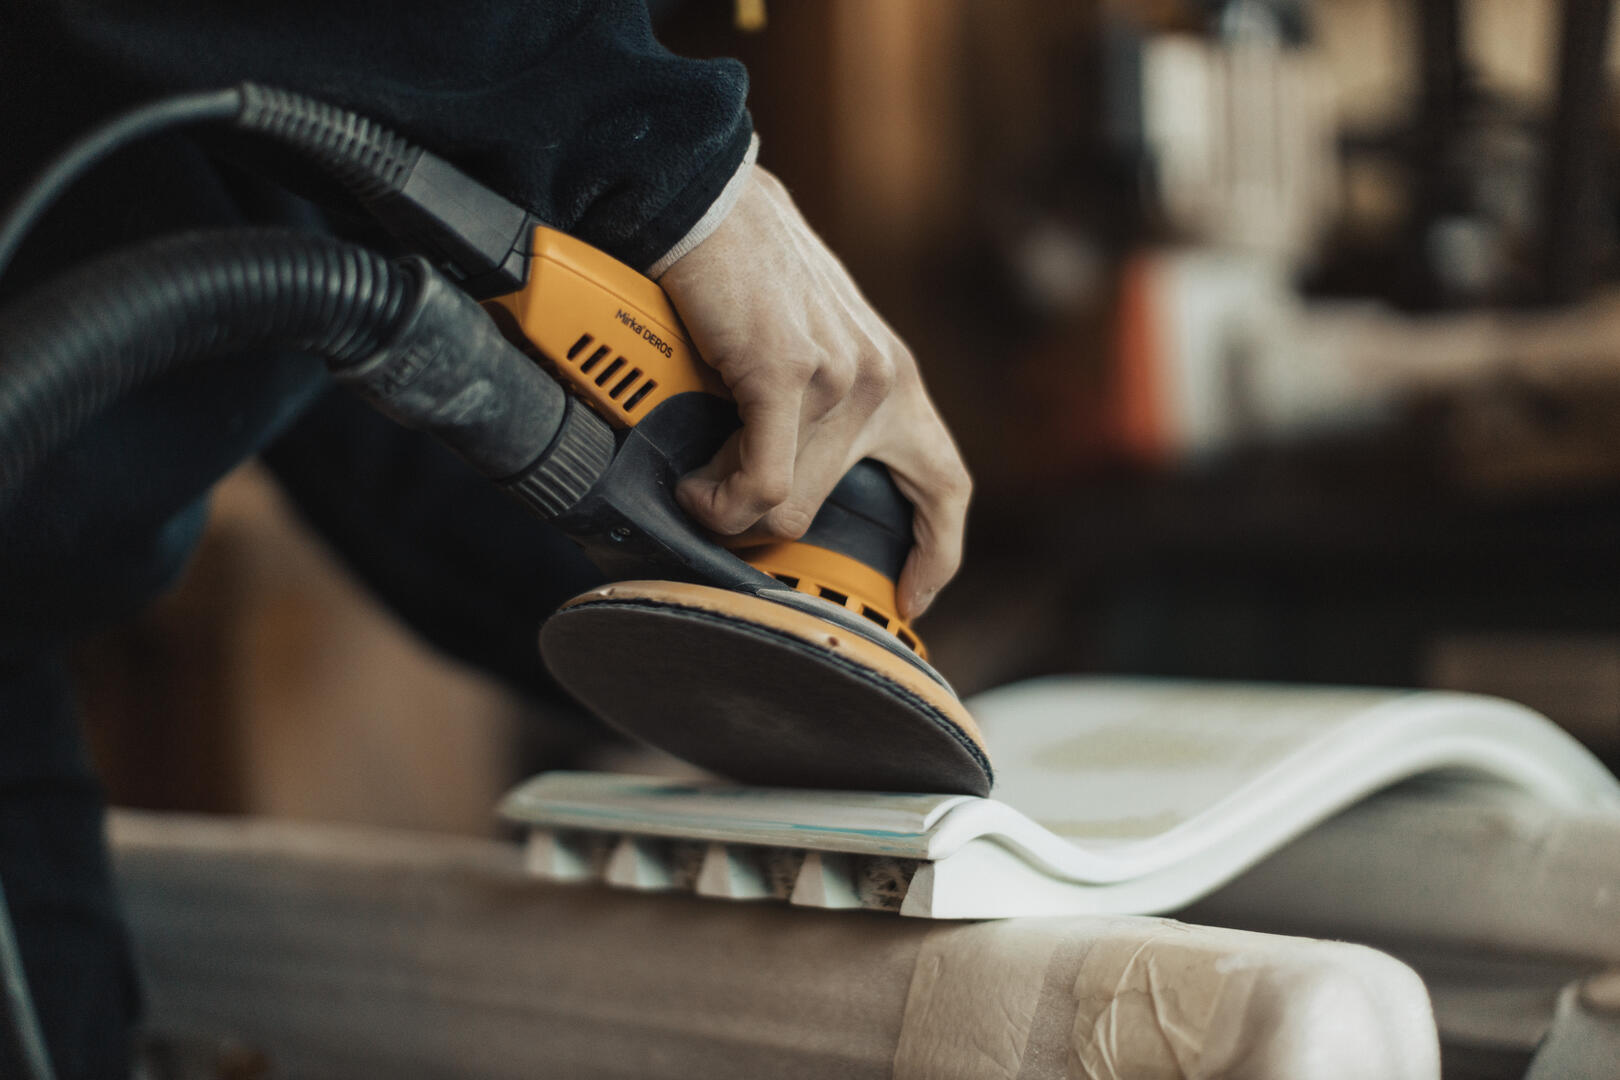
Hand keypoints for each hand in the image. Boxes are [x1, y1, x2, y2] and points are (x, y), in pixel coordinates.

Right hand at [660, 166, 970, 619]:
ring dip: (729, 506)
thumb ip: (813, 400)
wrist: (705, 199)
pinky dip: (718, 500)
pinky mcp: (788, 374)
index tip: (915, 598)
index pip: (945, 483)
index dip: (938, 552)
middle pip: (833, 508)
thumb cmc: (741, 267)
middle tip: (725, 515)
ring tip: (694, 480)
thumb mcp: (807, 340)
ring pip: (787, 504)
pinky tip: (693, 487)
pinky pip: (760, 483)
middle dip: (773, 528)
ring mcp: (842, 380)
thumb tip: (768, 466)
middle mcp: (883, 381)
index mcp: (894, 377)